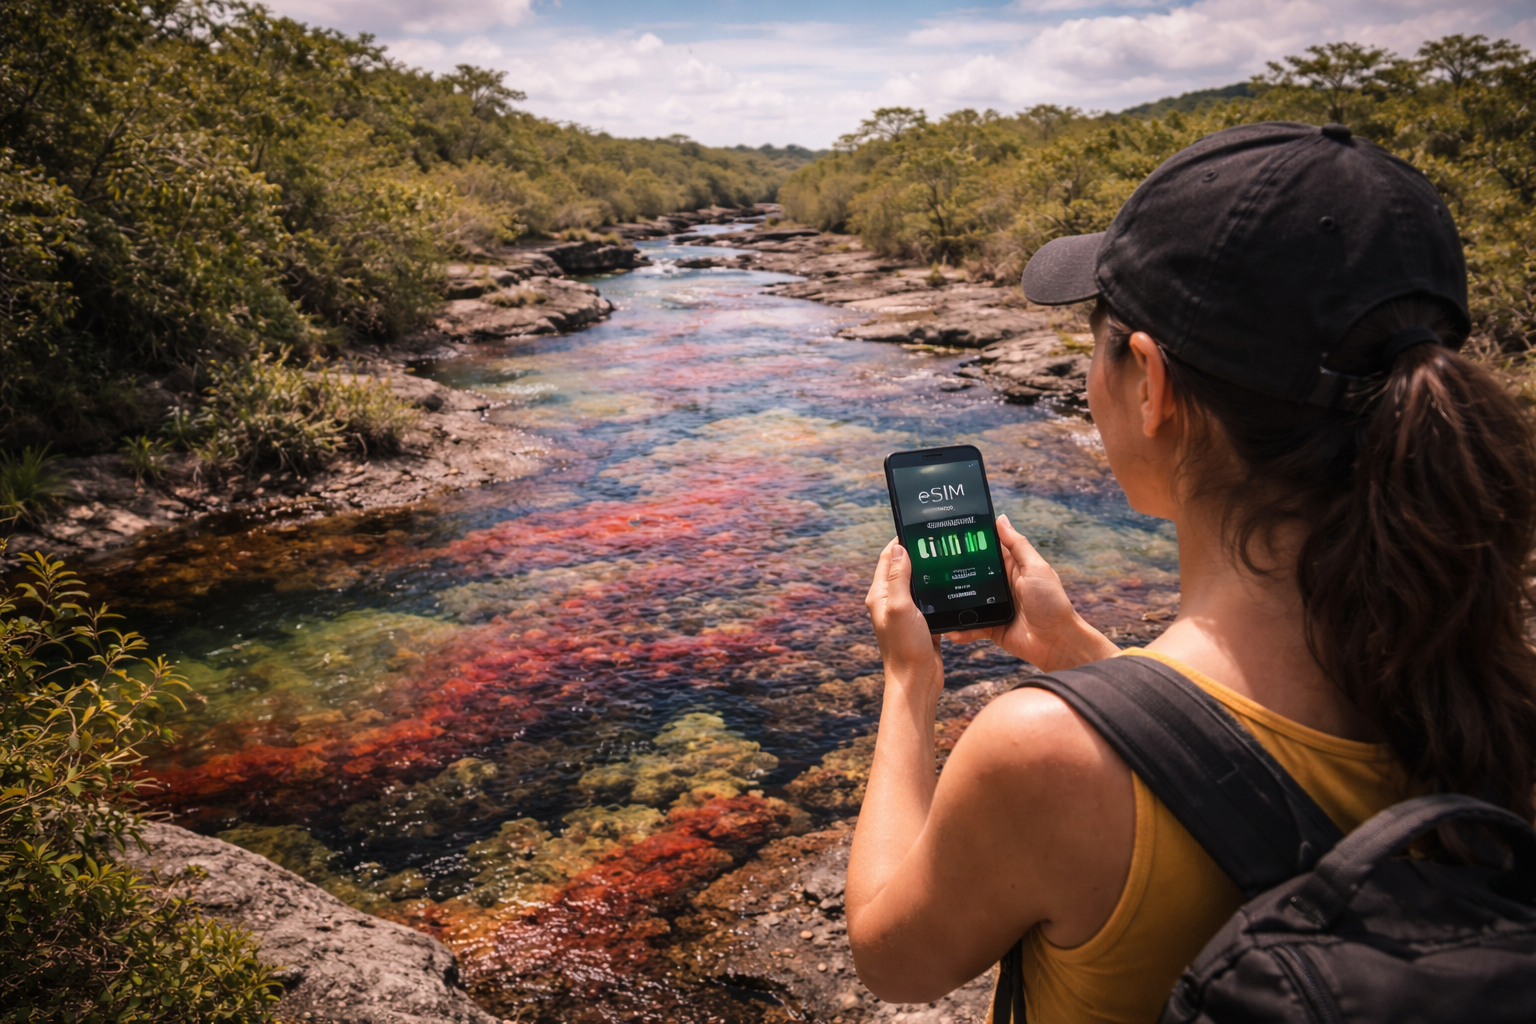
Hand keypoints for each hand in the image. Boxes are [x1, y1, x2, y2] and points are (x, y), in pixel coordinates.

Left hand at [865, 538, 943, 688]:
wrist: (917, 681)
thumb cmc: (905, 647)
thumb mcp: (900, 607)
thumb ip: (898, 577)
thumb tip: (899, 548)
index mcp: (879, 595)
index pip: (887, 558)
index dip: (901, 541)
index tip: (917, 528)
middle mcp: (890, 601)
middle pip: (903, 568)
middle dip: (918, 553)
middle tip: (937, 540)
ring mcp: (906, 612)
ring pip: (918, 583)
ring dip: (930, 571)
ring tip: (946, 557)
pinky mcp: (921, 622)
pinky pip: (929, 599)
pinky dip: (938, 590)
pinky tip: (951, 584)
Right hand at [947, 515, 1117, 671]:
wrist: (1056, 642)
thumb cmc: (1052, 602)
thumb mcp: (1035, 568)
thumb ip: (1017, 545)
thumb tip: (1001, 519)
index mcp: (1012, 567)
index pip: (986, 551)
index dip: (969, 544)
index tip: (948, 537)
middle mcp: (1001, 586)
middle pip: (972, 576)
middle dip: (953, 574)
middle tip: (931, 570)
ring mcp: (994, 607)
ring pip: (967, 602)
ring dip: (954, 604)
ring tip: (936, 603)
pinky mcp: (991, 627)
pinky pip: (971, 626)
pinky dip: (961, 629)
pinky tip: (951, 630)